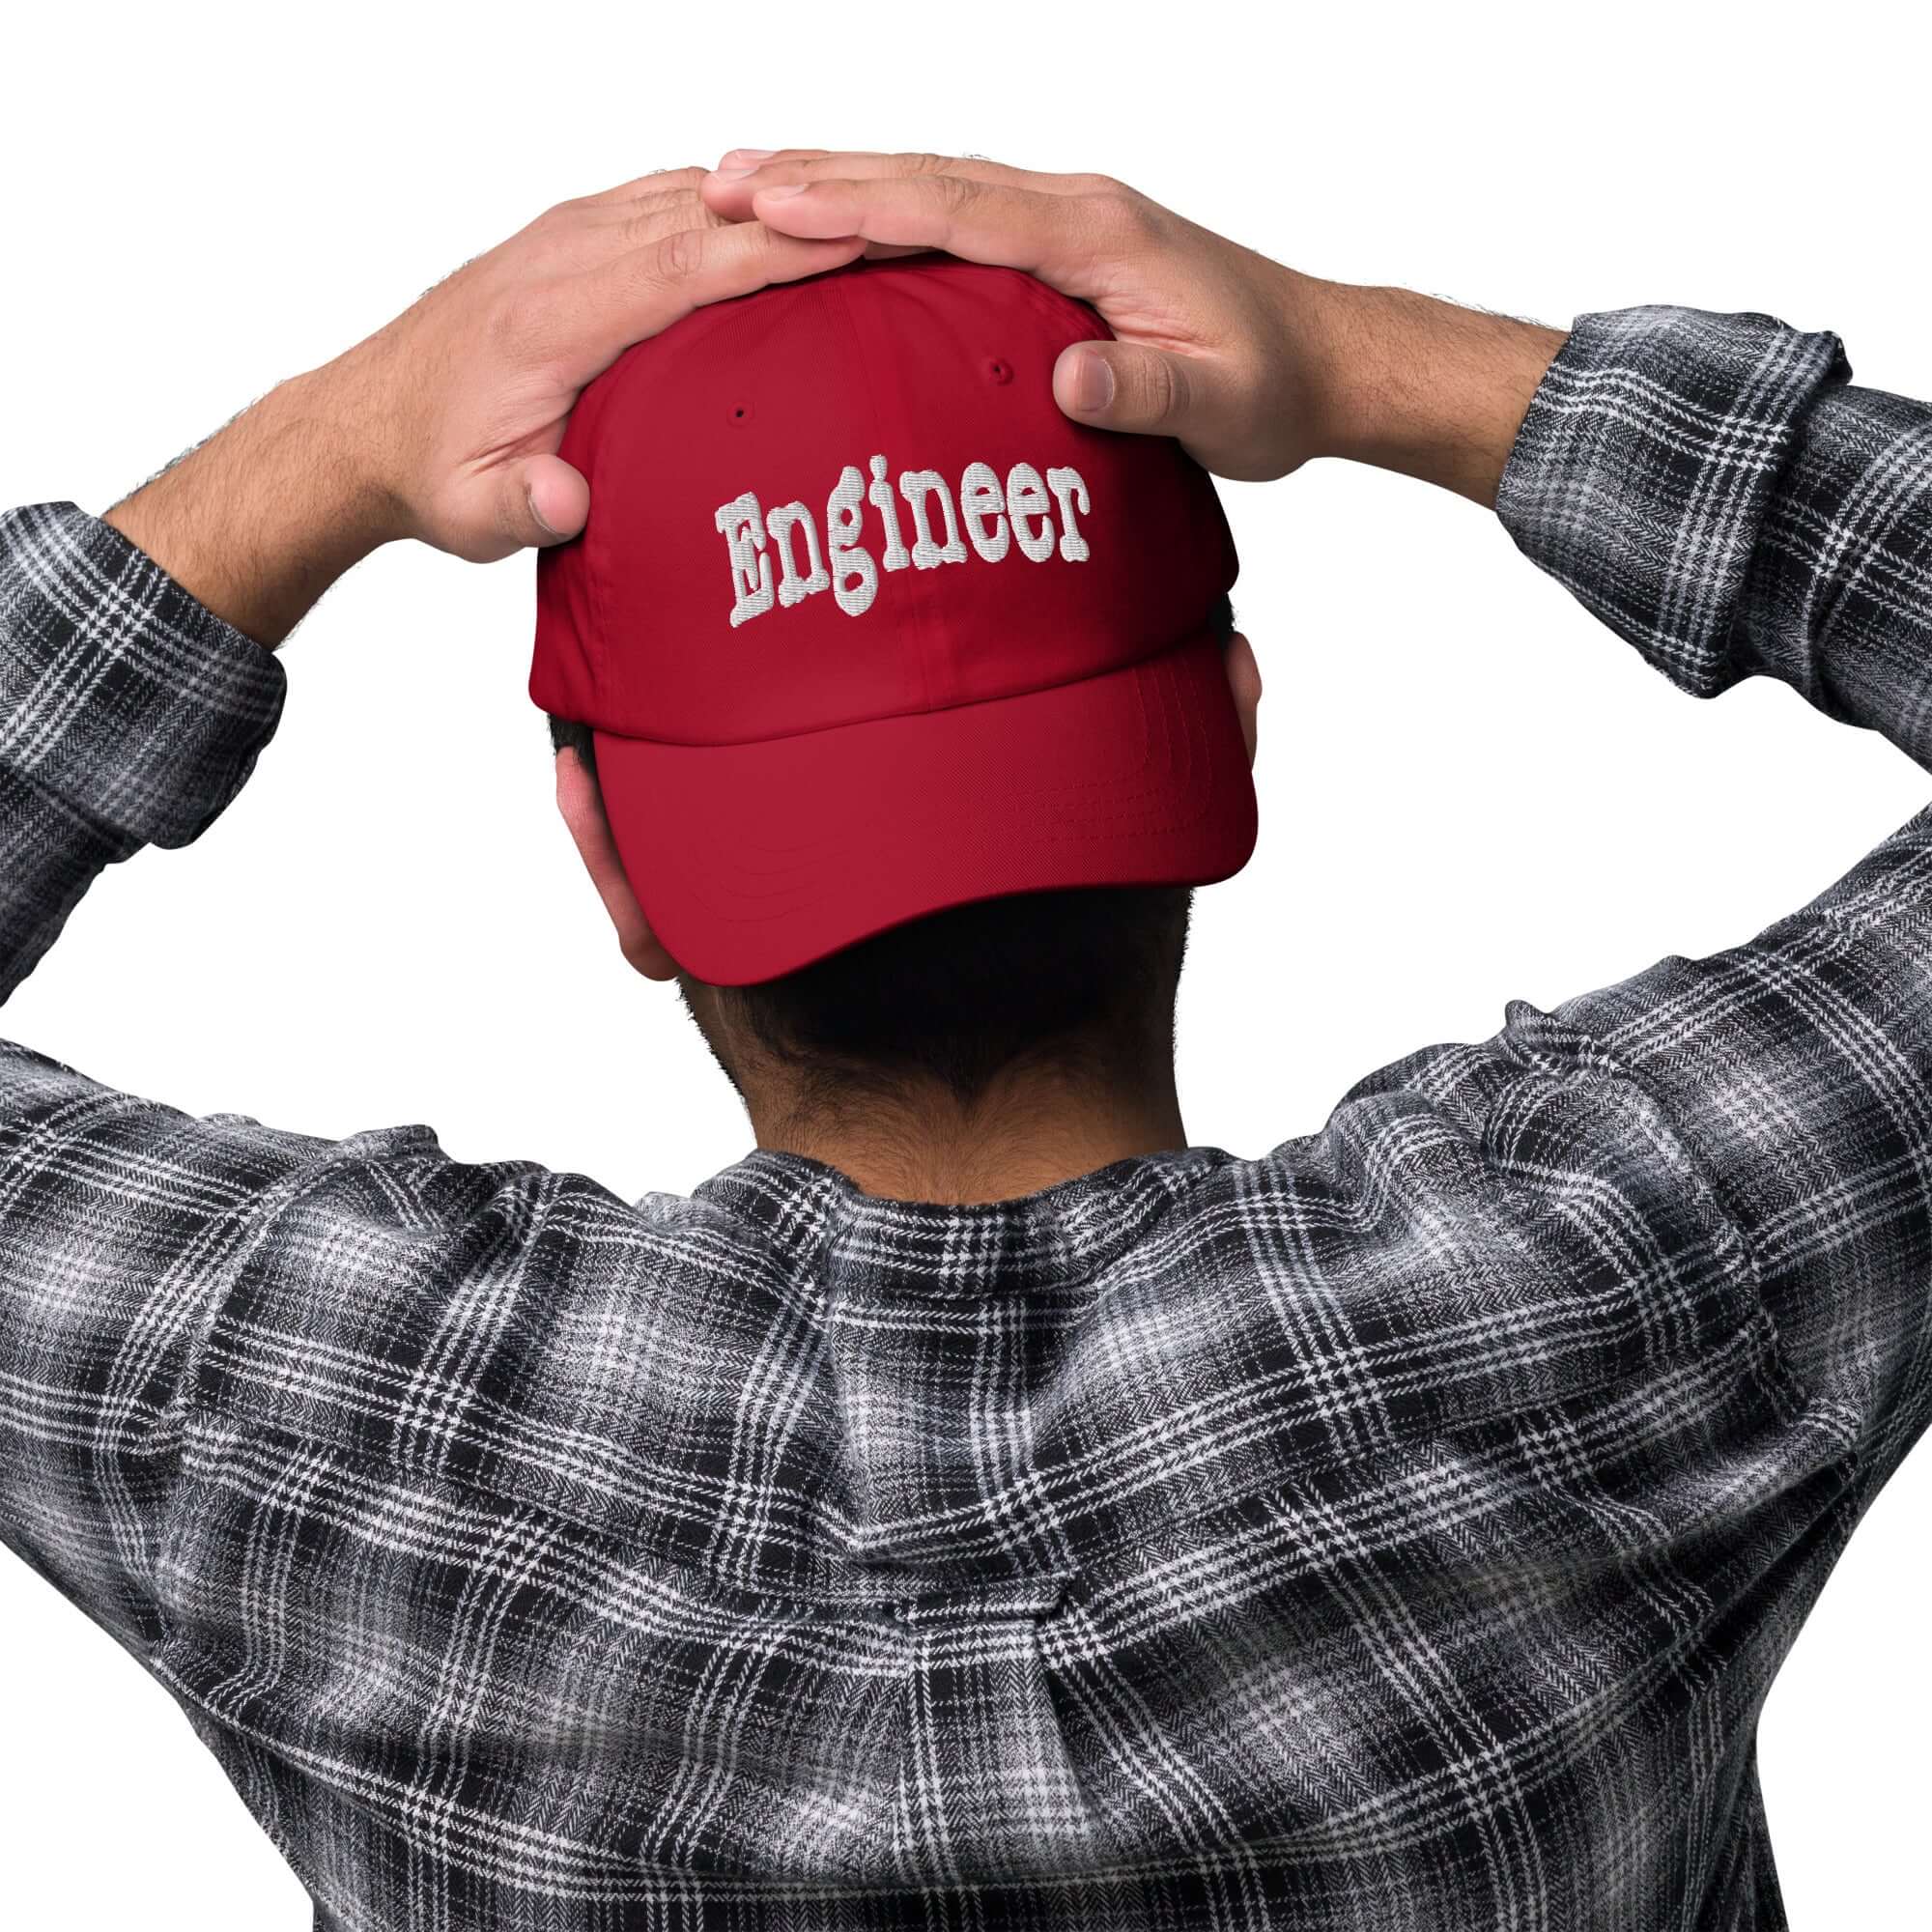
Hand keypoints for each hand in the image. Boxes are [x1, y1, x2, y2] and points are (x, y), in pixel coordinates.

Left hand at [107, 170, 863, 642]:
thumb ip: (520, 505)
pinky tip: (797, 221)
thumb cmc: (431, 468)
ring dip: (782, 200)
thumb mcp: (468, 511)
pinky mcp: (579, 237)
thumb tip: (567, 501)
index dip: (773, 249)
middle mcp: (563, 256)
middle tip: (908, 214)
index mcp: (551, 317)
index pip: (682, 266)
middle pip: (706, 215)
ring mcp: (572, 235)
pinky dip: (741, 206)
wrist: (365, 422)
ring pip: (694, 196)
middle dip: (808, 211)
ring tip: (879, 210)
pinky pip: (674, 203)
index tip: (856, 236)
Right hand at [700, 151, 1565, 504]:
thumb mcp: (1223, 404)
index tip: (773, 200)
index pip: (958, 206)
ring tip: (746, 187)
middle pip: (928, 177)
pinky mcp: (1061, 247)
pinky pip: (955, 218)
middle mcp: (1074, 207)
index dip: (860, 202)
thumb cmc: (1273, 384)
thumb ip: (1150, 387)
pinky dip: (887, 213)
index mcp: (1098, 233)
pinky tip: (837, 229)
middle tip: (719, 179)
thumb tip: (1071, 375)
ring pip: (934, 187)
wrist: (1322, 359)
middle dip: (820, 175)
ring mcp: (1066, 220)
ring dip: (842, 184)